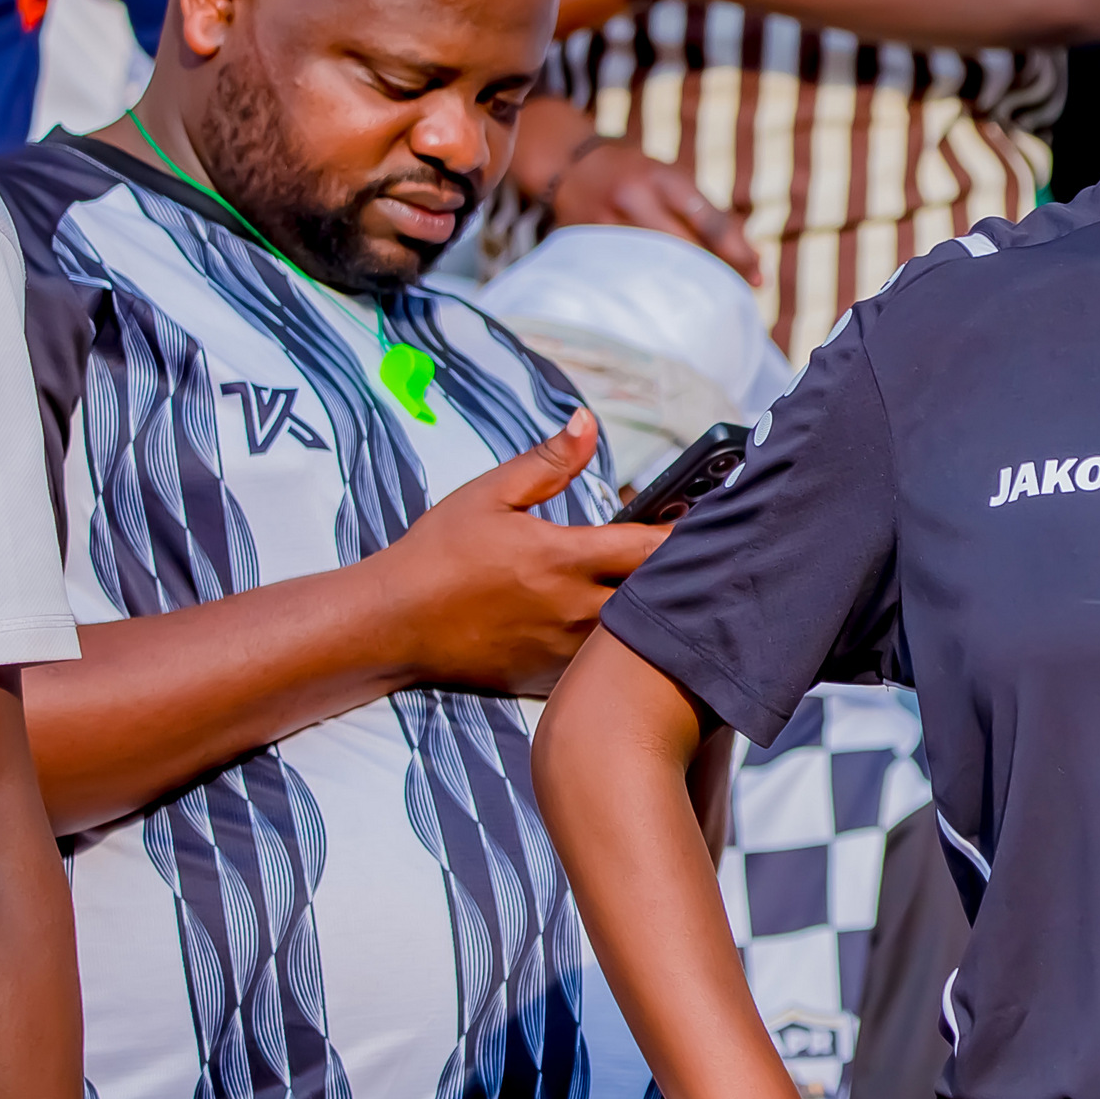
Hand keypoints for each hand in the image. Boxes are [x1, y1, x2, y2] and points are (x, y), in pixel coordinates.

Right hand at [378, 408, 668, 692]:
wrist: (392, 623)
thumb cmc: (438, 553)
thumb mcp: (491, 493)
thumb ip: (549, 460)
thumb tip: (588, 421)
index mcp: (565, 557)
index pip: (651, 547)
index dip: (686, 535)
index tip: (707, 522)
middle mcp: (575, 608)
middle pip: (654, 596)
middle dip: (678, 576)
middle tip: (695, 555)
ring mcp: (565, 649)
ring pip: (632, 634)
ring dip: (649, 612)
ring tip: (667, 591)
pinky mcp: (550, 677)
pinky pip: (600, 665)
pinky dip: (617, 648)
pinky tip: (624, 633)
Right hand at [548, 134, 762, 284]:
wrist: (572, 164)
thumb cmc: (639, 176)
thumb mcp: (674, 180)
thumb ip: (710, 216)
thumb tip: (752, 260)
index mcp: (663, 178)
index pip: (708, 220)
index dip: (737, 251)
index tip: (758, 276)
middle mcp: (634, 198)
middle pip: (684, 248)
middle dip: (714, 273)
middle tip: (735, 295)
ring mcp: (606, 224)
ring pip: (655, 266)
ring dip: (685, 287)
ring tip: (705, 303)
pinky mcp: (585, 245)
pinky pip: (625, 275)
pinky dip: (649, 289)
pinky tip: (664, 303)